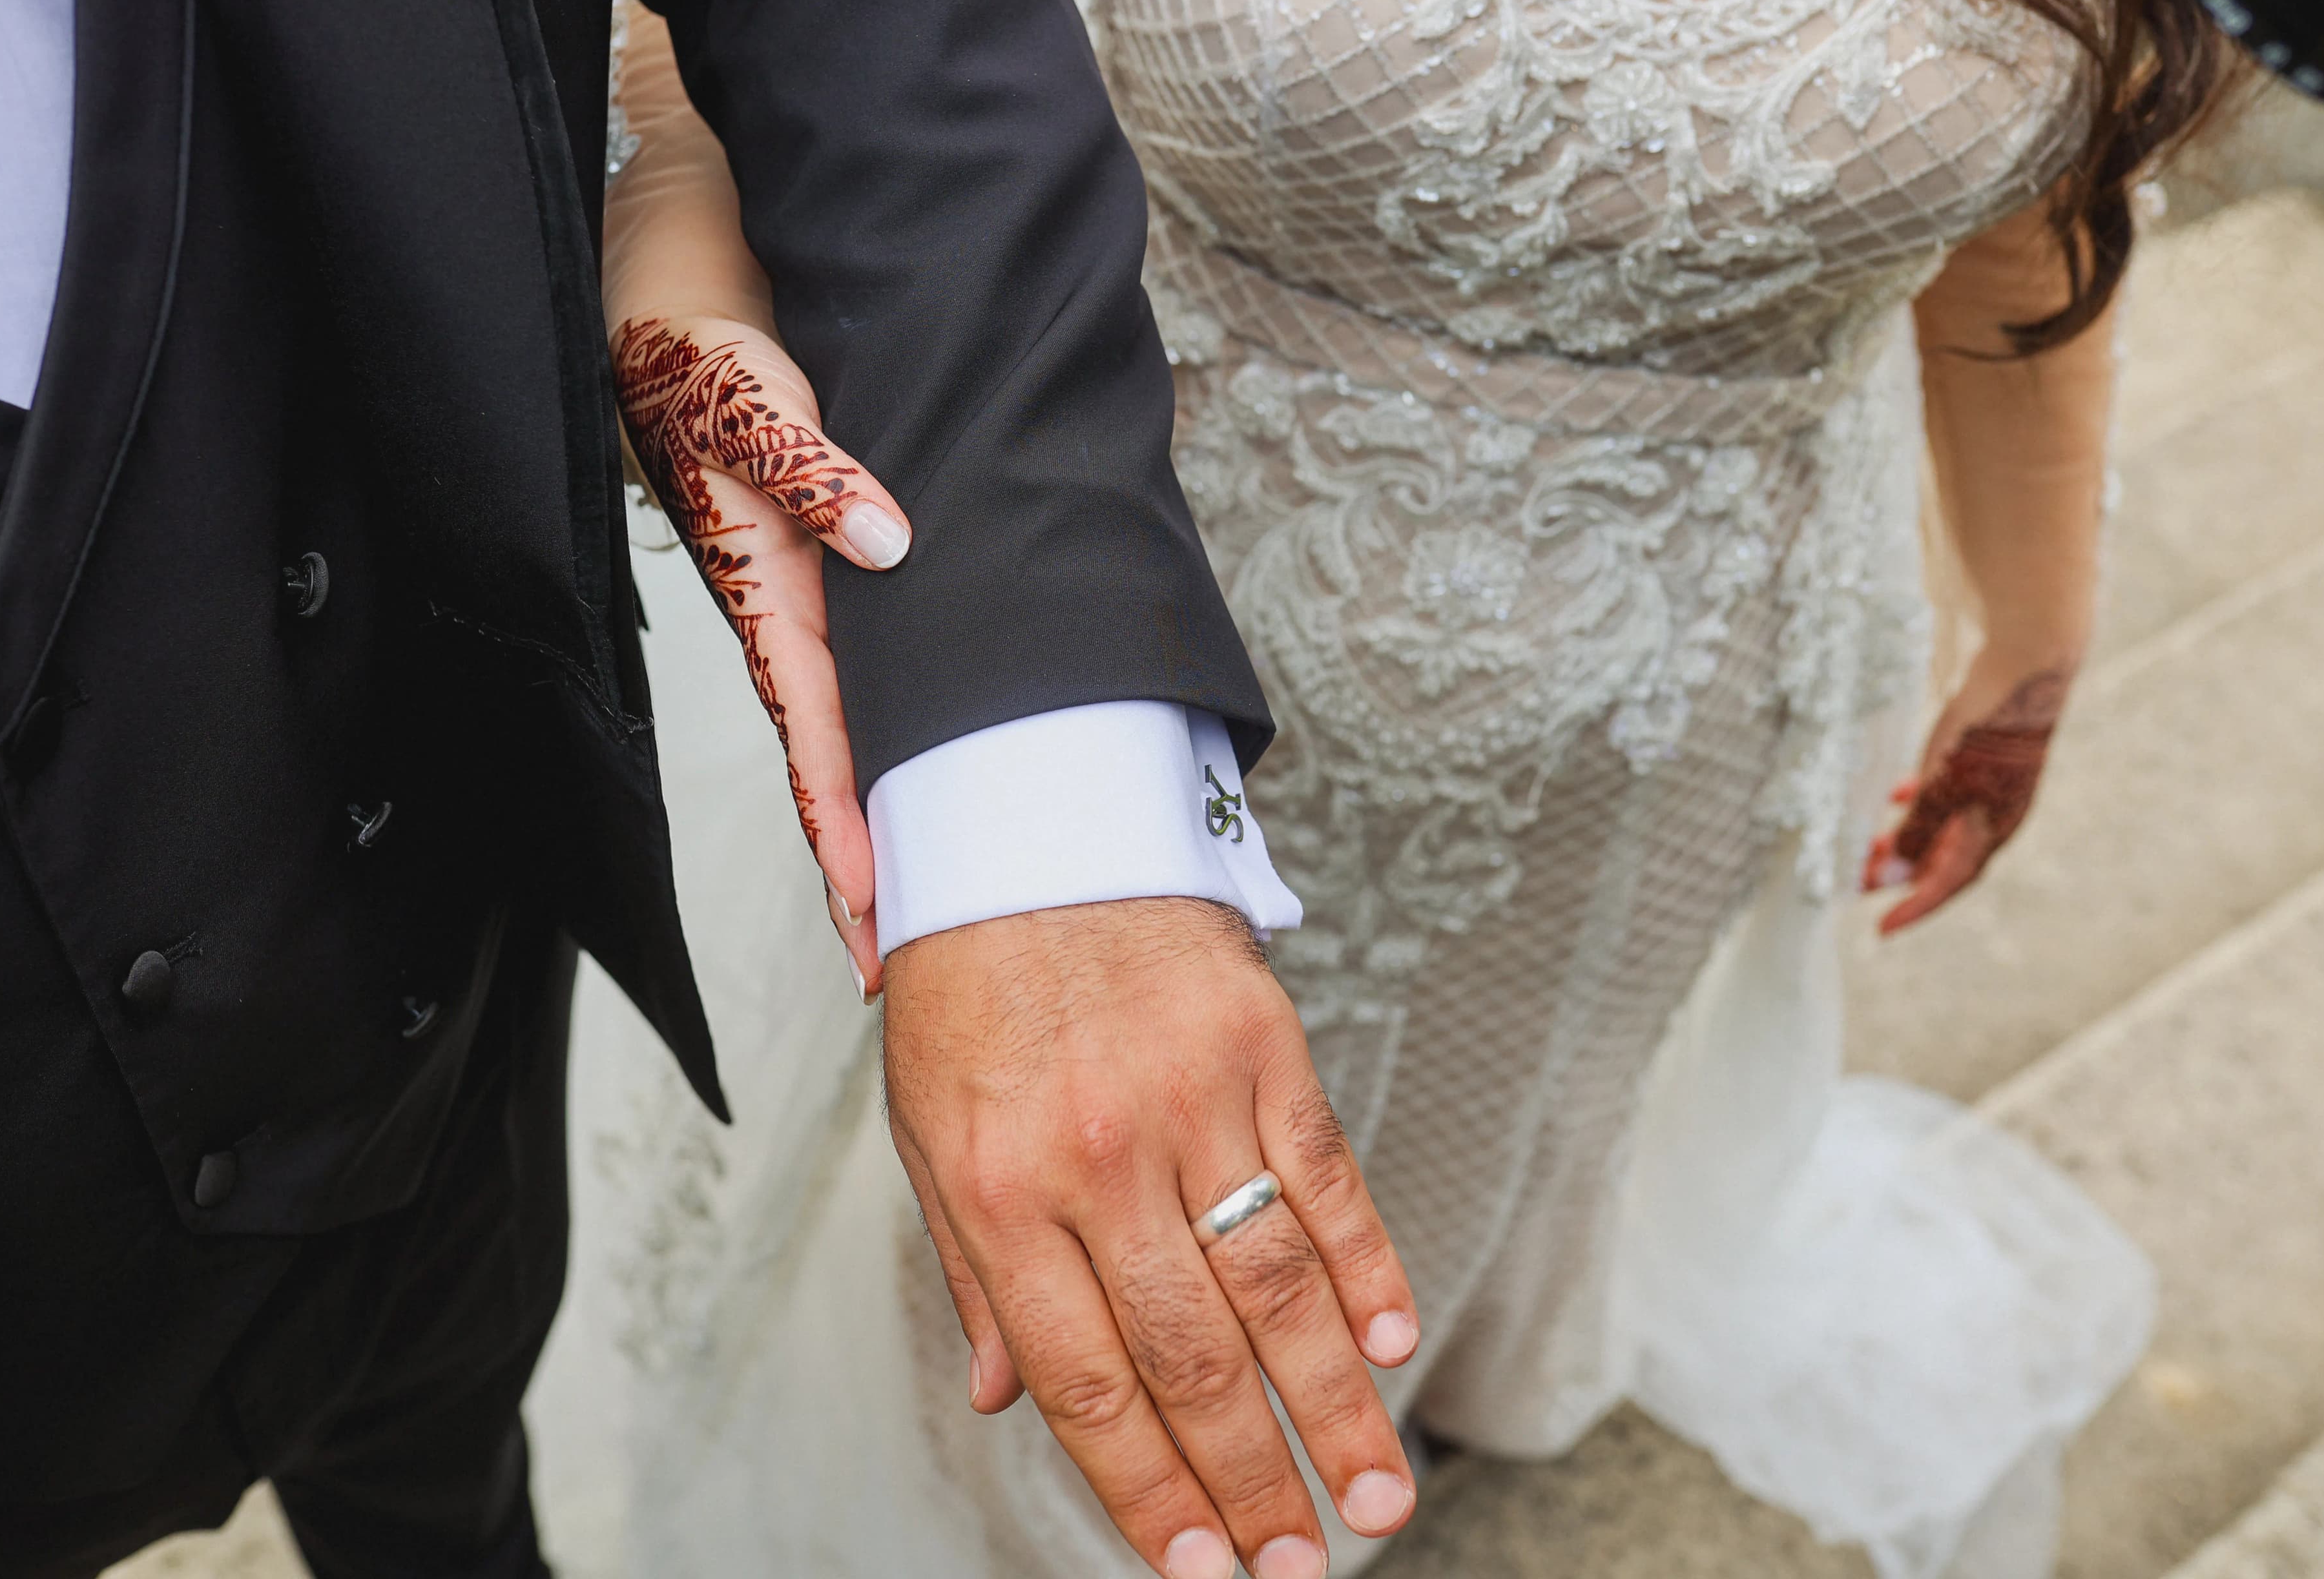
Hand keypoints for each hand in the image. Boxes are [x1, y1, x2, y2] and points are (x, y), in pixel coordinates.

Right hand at [613, 310, 910, 992]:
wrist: (678, 284)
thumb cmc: (702, 341)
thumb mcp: (749, 399)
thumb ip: (812, 469)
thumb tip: (885, 545)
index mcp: (767, 591)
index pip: (815, 736)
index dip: (847, 827)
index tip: (879, 909)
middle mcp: (790, 610)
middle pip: (836, 763)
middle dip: (866, 861)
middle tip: (908, 954)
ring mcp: (810, 595)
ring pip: (857, 728)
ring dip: (887, 810)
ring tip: (933, 897)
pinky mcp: (830, 562)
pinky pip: (871, 667)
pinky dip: (902, 729)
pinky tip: (943, 766)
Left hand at [883, 897, 1421, 1578]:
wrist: (1029, 820)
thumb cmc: (970, 987)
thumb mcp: (932, 1133)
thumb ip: (974, 1271)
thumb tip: (1006, 1402)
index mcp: (1001, 1191)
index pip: (1085, 1379)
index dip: (1145, 1487)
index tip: (1197, 1568)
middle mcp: (1099, 1156)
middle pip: (1194, 1354)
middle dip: (1252, 1482)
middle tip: (1297, 1572)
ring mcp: (1190, 1099)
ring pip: (1277, 1287)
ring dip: (1336, 1407)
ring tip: (1375, 1501)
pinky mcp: (1262, 1046)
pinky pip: (1325, 1178)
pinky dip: (1366, 1266)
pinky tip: (1392, 1344)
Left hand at [1863, 654, 2072, 934]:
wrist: (2025, 671)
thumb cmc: (1984, 733)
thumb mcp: (1943, 786)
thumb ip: (1920, 829)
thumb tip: (1898, 873)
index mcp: (1989, 832)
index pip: (1948, 884)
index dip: (1914, 908)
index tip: (1881, 929)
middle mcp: (1993, 816)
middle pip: (1940, 860)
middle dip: (1898, 873)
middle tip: (1856, 879)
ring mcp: (1990, 787)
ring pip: (1939, 827)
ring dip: (1902, 839)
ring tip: (1865, 846)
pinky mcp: (1982, 759)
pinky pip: (1944, 793)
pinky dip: (1916, 800)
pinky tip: (1892, 793)